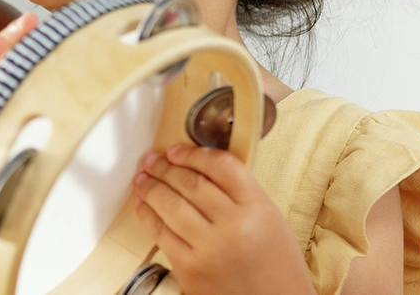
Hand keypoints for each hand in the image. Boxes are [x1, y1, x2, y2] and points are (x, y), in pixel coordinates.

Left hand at [133, 143, 313, 294]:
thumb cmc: (277, 268)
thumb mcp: (271, 221)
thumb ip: (241, 194)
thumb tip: (199, 168)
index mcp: (259, 209)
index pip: (221, 166)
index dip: (193, 154)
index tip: (177, 150)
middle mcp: (234, 226)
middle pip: (190, 183)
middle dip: (165, 167)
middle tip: (152, 160)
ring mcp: (210, 249)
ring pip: (170, 205)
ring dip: (151, 187)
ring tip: (142, 178)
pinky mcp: (190, 269)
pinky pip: (161, 233)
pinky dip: (148, 215)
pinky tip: (143, 205)